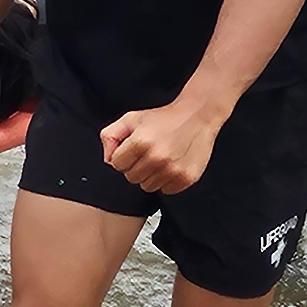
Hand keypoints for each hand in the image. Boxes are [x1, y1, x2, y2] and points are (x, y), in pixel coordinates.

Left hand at [99, 94, 220, 195]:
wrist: (197, 116)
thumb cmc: (164, 118)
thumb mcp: (131, 118)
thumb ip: (110, 136)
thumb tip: (108, 160)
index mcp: (140, 142)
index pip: (117, 165)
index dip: (124, 156)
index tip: (134, 149)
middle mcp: (156, 158)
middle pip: (131, 178)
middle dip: (136, 166)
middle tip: (148, 153)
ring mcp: (172, 170)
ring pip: (148, 186)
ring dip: (151, 175)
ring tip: (161, 158)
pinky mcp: (186, 178)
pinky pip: (166, 190)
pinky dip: (167, 180)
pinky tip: (171, 165)